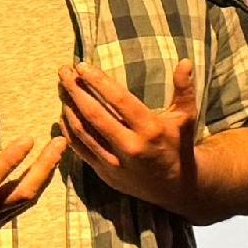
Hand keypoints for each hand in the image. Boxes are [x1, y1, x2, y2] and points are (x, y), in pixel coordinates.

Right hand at [0, 122, 58, 247]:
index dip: (10, 160)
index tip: (28, 139)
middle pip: (20, 193)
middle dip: (43, 167)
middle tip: (60, 142)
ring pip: (25, 201)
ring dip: (45, 175)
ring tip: (57, 151)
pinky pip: (20, 207)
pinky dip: (36, 187)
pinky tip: (44, 169)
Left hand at [58, 57, 203, 210]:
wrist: (176, 186)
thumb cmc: (180, 145)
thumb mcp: (185, 117)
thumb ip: (184, 89)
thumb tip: (185, 61)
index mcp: (150, 129)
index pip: (118, 99)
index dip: (98, 81)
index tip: (81, 65)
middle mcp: (130, 146)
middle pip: (94, 114)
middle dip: (75, 90)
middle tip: (64, 72)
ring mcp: (115, 162)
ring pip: (83, 131)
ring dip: (69, 108)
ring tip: (62, 88)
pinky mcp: (104, 173)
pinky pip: (80, 149)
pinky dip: (69, 130)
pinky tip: (63, 114)